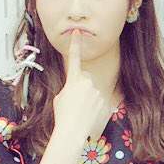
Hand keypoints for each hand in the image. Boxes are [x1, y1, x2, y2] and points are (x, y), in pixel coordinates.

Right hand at [53, 29, 107, 143]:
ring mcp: (96, 90)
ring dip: (86, 96)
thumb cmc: (63, 114)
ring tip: (80, 108)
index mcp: (73, 79)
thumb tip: (75, 88)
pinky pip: (97, 98)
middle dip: (80, 86)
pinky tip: (87, 112)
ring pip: (91, 89)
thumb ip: (69, 87)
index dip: (75, 44)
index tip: (77, 33)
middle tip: (74, 100)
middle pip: (84, 78)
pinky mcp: (103, 99)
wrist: (73, 130)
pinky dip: (92, 104)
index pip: (74, 57)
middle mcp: (87, 81)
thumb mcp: (60, 97)